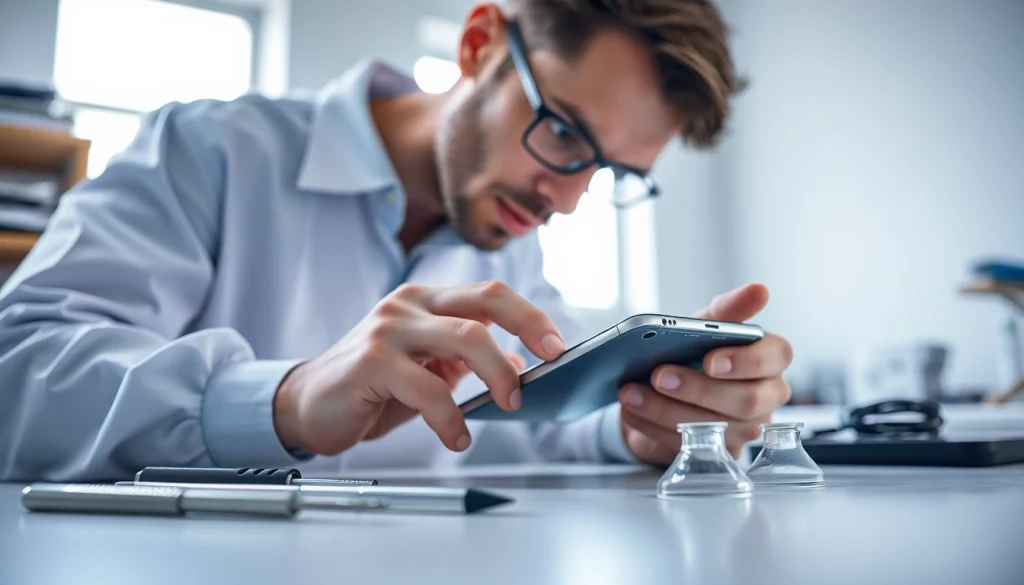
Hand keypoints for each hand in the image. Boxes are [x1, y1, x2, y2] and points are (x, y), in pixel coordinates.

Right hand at [272, 281, 562, 454]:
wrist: (308, 405)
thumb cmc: (373, 386)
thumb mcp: (429, 368)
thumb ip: (469, 360)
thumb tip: (520, 361)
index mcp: (427, 300)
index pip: (490, 294)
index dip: (529, 316)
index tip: (557, 346)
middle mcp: (408, 304)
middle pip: (484, 305)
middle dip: (525, 334)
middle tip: (538, 376)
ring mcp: (388, 328)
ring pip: (465, 338)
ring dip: (497, 375)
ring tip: (506, 406)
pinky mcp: (370, 361)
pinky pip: (429, 388)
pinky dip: (451, 418)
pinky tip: (457, 437)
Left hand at [618, 284, 792, 464]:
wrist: (666, 389)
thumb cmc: (696, 352)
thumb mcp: (705, 326)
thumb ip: (728, 311)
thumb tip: (759, 290)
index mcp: (769, 360)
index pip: (777, 357)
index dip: (746, 361)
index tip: (710, 360)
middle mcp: (766, 397)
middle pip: (747, 400)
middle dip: (698, 388)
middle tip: (658, 375)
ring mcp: (745, 429)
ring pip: (717, 427)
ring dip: (666, 410)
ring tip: (630, 394)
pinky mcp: (718, 453)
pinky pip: (692, 446)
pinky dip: (654, 427)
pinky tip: (631, 411)